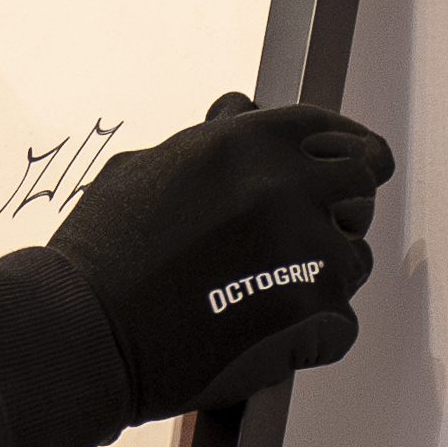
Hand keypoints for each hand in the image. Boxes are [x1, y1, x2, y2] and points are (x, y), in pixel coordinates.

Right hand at [50, 95, 394, 419]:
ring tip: (266, 296)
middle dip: (342, 210)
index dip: (348, 150)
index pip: (332, 132)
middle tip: (308, 238)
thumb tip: (239, 110)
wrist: (87, 329)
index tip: (355, 166)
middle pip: (360, 188)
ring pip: (354, 260)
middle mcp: (289, 187)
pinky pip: (341, 325)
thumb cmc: (102, 256)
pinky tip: (267, 335)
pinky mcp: (314, 314)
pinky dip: (311, 336)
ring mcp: (309, 251)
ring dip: (323, 276)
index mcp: (251, 144)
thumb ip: (210, 139)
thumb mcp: (145, 168)